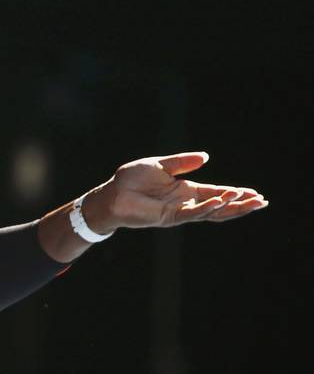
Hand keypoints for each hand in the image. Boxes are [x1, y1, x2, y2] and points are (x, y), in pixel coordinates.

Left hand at [89, 152, 267, 231]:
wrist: (111, 193)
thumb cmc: (131, 179)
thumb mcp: (160, 165)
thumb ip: (182, 162)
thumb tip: (206, 157)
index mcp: (185, 190)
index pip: (215, 192)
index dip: (235, 193)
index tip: (254, 193)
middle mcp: (185, 202)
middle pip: (219, 205)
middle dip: (240, 204)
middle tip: (261, 201)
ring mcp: (178, 211)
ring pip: (210, 213)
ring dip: (229, 207)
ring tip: (250, 202)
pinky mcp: (169, 217)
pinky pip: (192, 214)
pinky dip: (207, 208)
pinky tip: (221, 202)